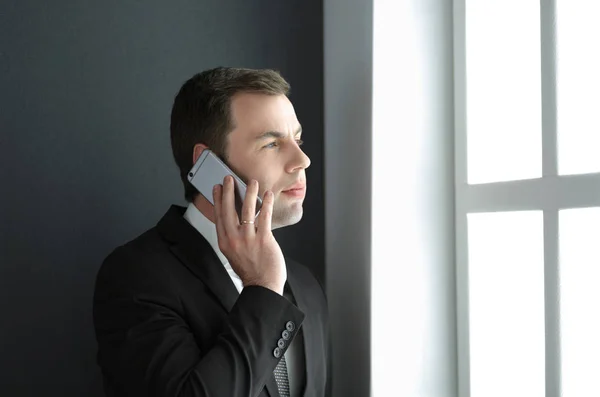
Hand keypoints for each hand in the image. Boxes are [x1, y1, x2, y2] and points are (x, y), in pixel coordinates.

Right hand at [212, 176, 286, 294]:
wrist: (262, 286)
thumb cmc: (251, 271)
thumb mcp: (234, 254)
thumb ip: (233, 238)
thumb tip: (236, 220)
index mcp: (225, 243)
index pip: (219, 216)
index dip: (217, 200)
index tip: (217, 188)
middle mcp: (234, 240)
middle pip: (229, 210)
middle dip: (228, 191)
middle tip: (229, 178)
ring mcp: (248, 239)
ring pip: (247, 210)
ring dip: (249, 193)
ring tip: (252, 182)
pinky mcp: (263, 239)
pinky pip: (264, 217)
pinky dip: (266, 204)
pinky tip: (267, 195)